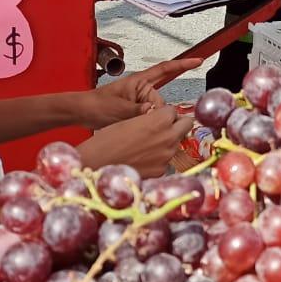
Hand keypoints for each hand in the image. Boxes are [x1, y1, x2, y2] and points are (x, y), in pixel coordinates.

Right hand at [77, 106, 194, 177]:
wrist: (95, 165)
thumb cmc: (106, 141)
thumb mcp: (129, 121)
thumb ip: (150, 119)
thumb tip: (158, 119)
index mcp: (160, 120)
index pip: (173, 110)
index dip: (164, 113)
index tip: (158, 116)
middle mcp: (168, 137)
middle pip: (185, 125)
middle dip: (176, 124)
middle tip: (163, 128)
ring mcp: (167, 156)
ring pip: (176, 143)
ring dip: (166, 142)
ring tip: (145, 146)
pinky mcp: (162, 171)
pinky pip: (165, 160)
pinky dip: (158, 159)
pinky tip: (142, 159)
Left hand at [79, 58, 200, 127]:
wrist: (83, 112)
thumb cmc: (97, 105)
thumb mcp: (118, 109)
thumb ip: (138, 111)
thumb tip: (153, 112)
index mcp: (139, 81)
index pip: (165, 70)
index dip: (183, 65)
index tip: (198, 60)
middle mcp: (142, 89)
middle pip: (162, 101)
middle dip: (157, 113)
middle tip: (141, 122)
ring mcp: (139, 100)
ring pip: (156, 112)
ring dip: (149, 120)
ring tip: (131, 125)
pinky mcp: (136, 110)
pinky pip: (149, 116)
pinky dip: (147, 123)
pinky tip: (139, 129)